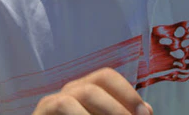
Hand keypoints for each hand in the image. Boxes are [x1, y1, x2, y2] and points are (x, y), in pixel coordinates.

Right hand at [32, 67, 152, 114]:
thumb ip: (122, 114)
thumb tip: (148, 110)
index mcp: (87, 88)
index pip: (107, 77)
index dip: (128, 92)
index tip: (145, 113)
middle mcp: (71, 90)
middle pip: (96, 83)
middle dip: (118, 105)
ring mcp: (53, 100)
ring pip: (83, 93)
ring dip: (107, 110)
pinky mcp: (40, 112)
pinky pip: (62, 106)